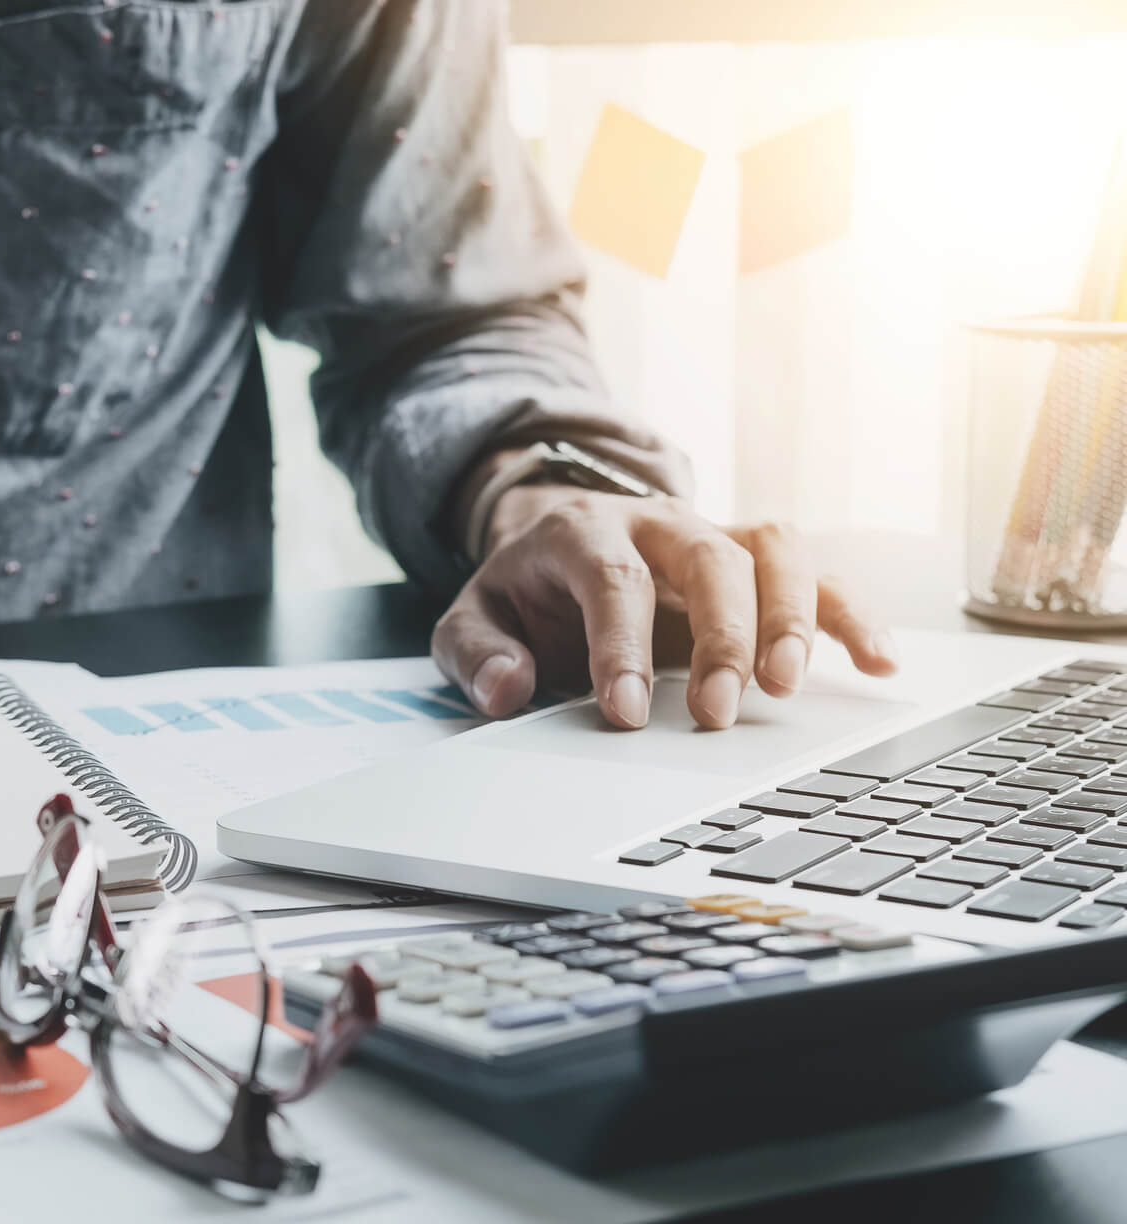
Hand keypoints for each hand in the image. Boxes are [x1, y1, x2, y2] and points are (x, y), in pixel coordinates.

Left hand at [432, 478, 897, 730]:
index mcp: (585, 533)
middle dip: (720, 635)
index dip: (621, 645)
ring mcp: (716, 535)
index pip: (613, 579)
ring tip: (789, 687)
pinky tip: (878, 663)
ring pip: (773, 550)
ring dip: (792, 617)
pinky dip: (852, 614)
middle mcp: (659, 523)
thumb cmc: (527, 591)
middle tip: (717, 712)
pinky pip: (819, 572)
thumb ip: (475, 653)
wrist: (557, 538)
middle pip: (707, 558)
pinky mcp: (757, 559)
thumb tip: (504, 688)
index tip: (624, 713)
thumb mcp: (473, 618)